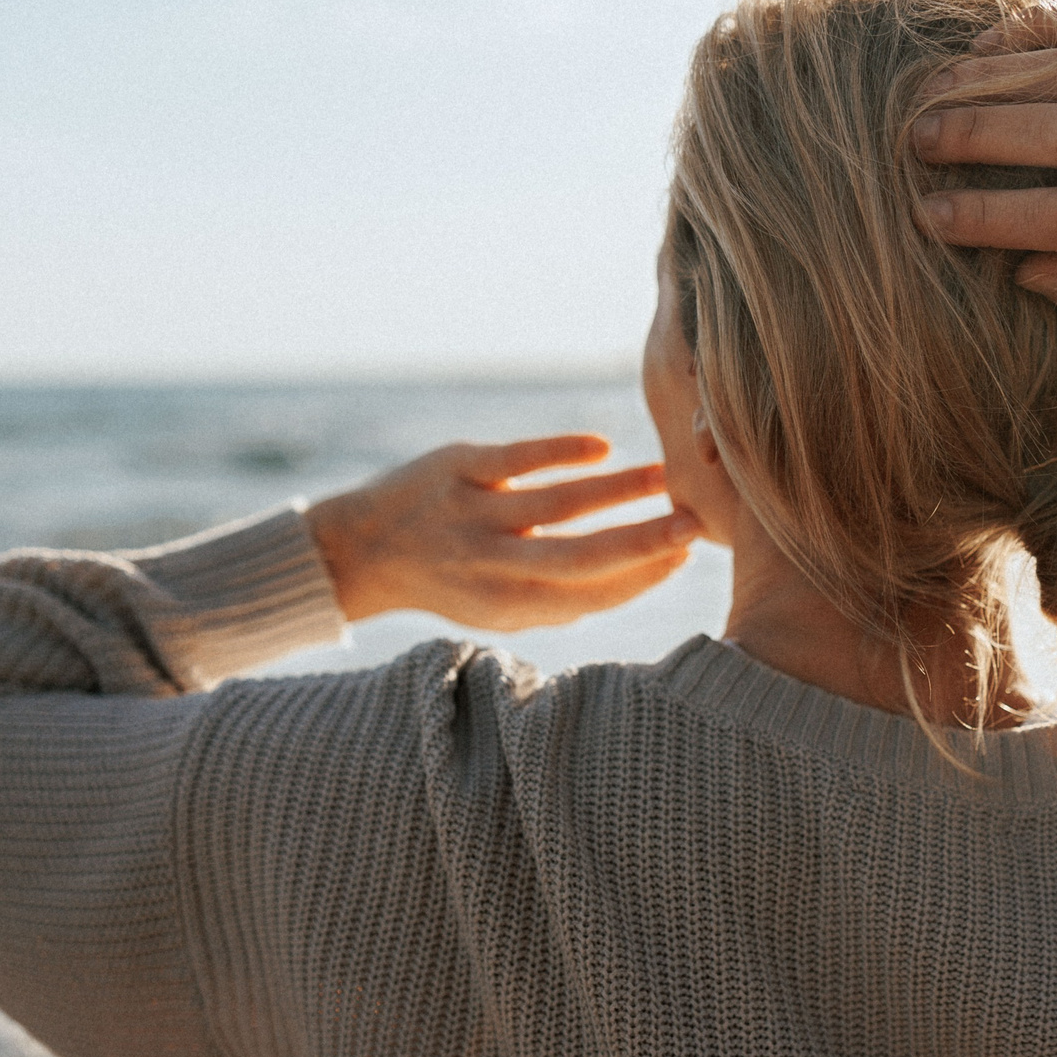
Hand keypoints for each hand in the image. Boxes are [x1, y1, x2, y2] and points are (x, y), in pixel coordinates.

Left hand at [307, 434, 696, 629]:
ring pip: (558, 505)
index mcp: (507, 608)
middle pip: (578, 559)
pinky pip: (517, 460)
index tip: (684, 558)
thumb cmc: (455, 580)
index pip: (588, 597)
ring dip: (618, 491)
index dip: (640, 579)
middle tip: (693, 527)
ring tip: (664, 477)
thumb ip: (562, 598)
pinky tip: (602, 448)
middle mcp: (490, 566)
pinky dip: (562, 453)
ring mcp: (472, 515)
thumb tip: (643, 572)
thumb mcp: (502, 607)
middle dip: (640, 545)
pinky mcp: (457, 469)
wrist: (363, 549)